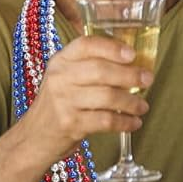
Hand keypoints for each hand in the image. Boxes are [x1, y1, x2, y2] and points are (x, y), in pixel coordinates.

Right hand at [16, 34, 151, 166]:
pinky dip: (124, 122)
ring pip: (106, 96)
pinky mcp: (71, 124)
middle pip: (100, 70)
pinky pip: (105, 120)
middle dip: (129, 75)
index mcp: (60, 60)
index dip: (111, 47)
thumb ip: (89, 66)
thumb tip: (133, 63)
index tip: (132, 54)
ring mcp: (64, 102)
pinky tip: (133, 123)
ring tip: (142, 106)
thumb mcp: (65, 77)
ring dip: (131, 101)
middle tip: (148, 79)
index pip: (86, 45)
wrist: (35, 137)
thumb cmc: (58, 103)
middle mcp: (60, 78)